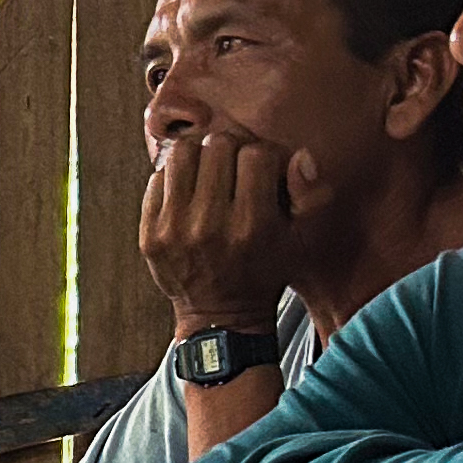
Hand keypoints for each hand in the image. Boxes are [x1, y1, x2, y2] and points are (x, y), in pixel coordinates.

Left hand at [142, 124, 307, 333]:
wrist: (221, 318)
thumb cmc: (265, 271)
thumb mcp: (300, 241)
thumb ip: (310, 196)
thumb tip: (299, 155)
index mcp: (251, 225)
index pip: (256, 154)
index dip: (266, 155)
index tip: (265, 170)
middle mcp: (210, 225)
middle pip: (218, 145)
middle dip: (233, 150)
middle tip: (236, 167)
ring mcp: (174, 229)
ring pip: (183, 153)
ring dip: (200, 156)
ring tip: (210, 173)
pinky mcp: (151, 234)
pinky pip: (158, 178)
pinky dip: (175, 179)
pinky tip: (189, 194)